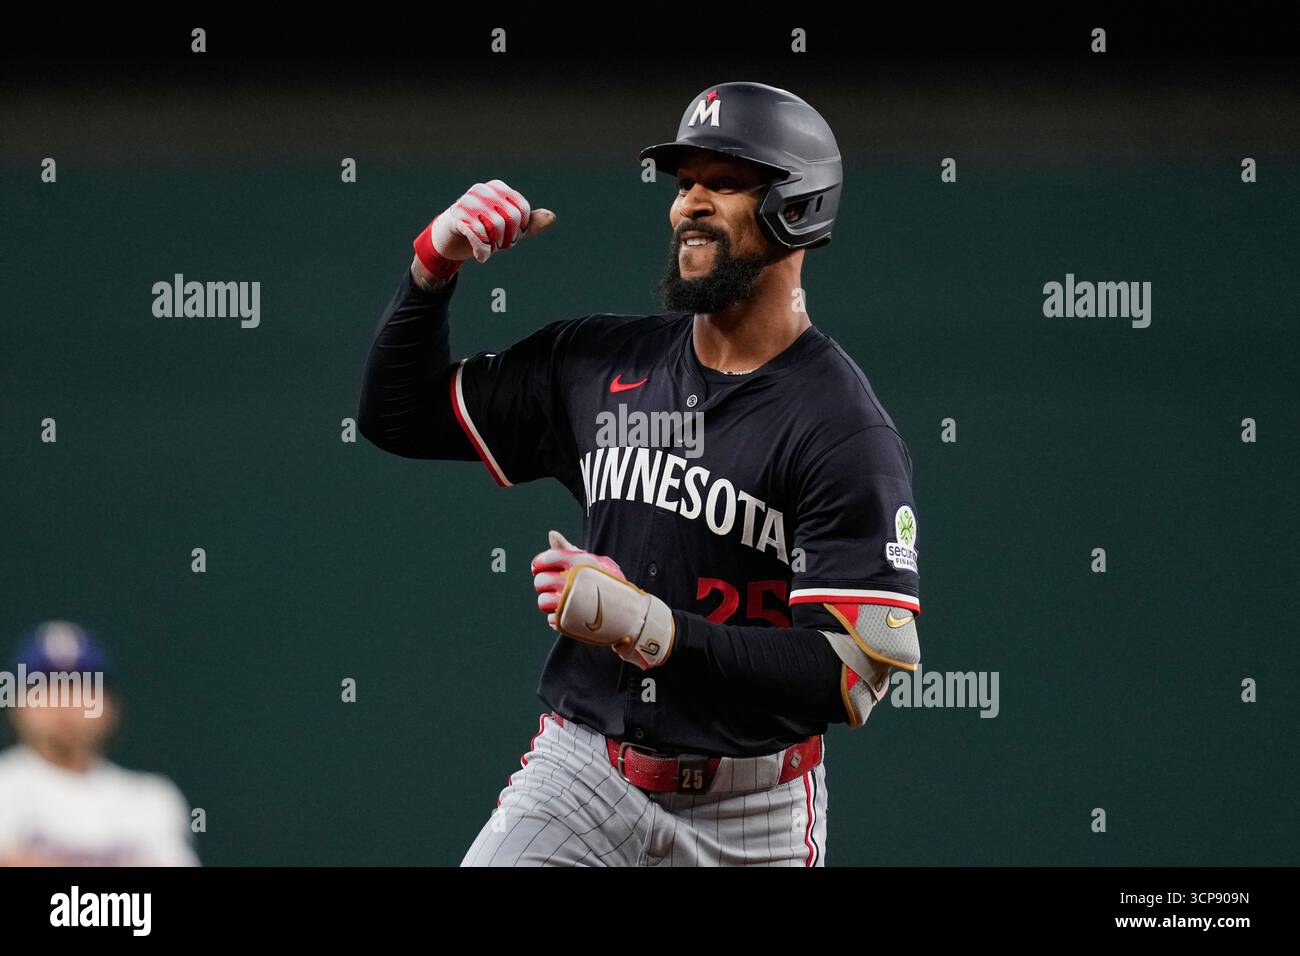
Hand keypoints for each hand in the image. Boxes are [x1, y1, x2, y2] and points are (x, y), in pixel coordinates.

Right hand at [412, 179, 555, 280]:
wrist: (449, 236)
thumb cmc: (482, 229)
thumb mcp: (508, 226)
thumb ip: (529, 223)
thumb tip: (552, 217)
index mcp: (498, 187)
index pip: (522, 210)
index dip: (521, 229)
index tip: (512, 237)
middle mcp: (483, 190)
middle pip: (511, 218)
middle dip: (509, 239)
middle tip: (500, 246)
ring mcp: (468, 202)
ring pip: (496, 227)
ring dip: (495, 246)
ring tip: (489, 249)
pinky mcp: (456, 217)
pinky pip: (478, 234)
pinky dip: (483, 251)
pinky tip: (481, 258)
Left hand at [531, 530, 675, 669]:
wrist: (629, 610)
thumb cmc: (608, 581)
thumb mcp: (591, 560)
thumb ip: (568, 549)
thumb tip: (551, 534)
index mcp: (578, 562)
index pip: (546, 559)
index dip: (538, 563)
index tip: (538, 568)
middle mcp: (573, 580)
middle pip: (540, 581)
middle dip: (542, 583)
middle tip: (550, 586)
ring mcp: (571, 602)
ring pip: (542, 602)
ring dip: (547, 602)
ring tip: (559, 600)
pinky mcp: (570, 620)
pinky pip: (550, 618)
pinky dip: (555, 617)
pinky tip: (567, 612)